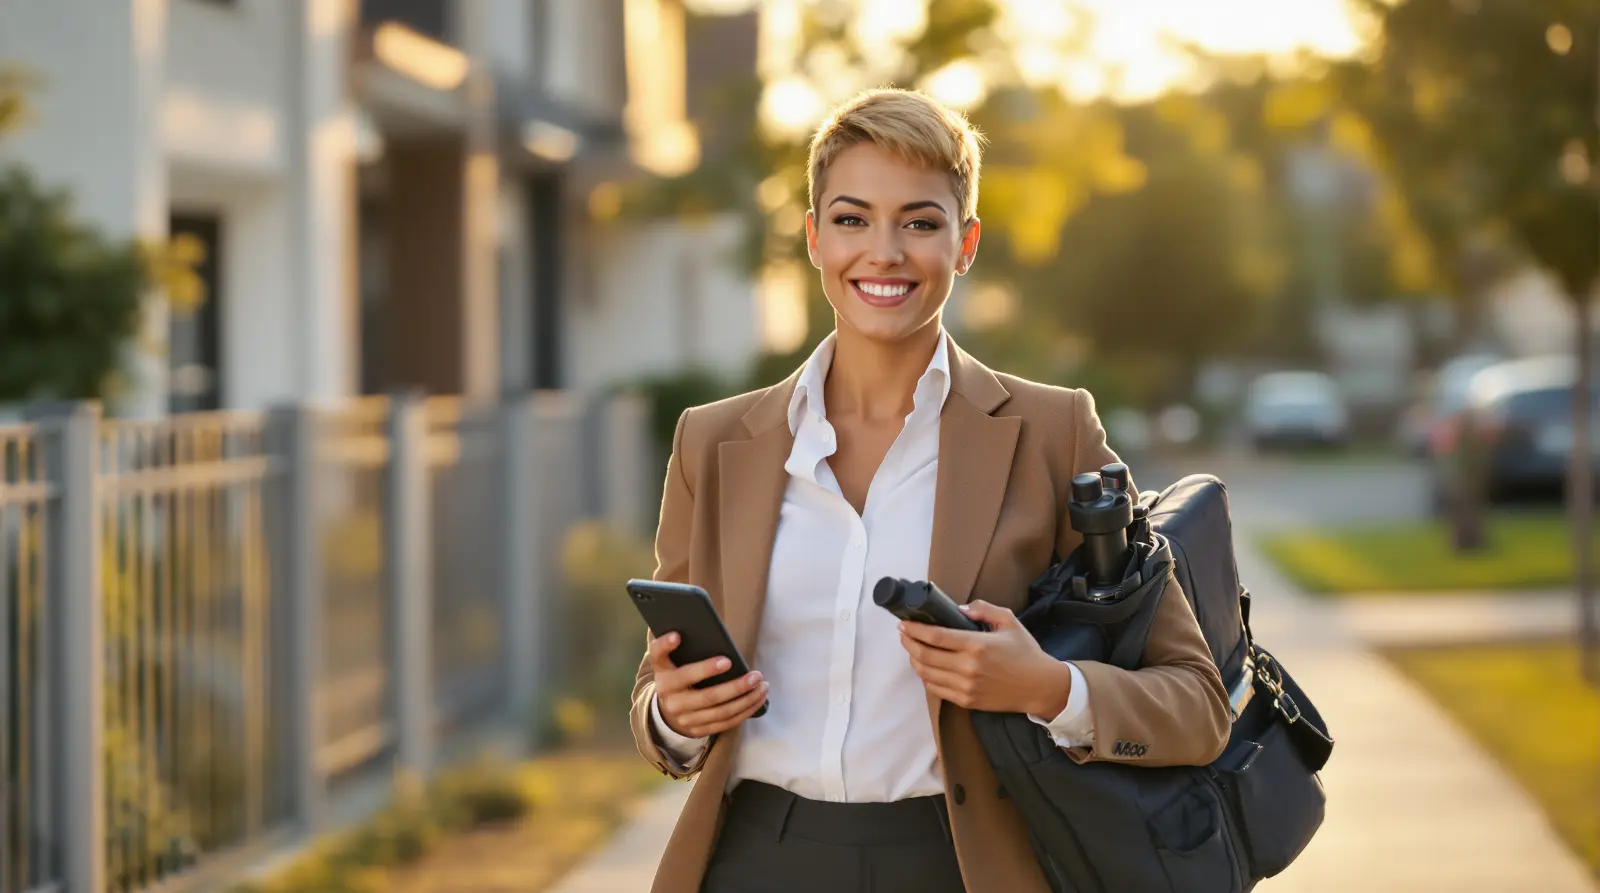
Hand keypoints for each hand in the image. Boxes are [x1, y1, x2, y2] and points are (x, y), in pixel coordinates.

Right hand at [649, 632, 768, 738]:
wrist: (667, 708)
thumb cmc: (678, 675)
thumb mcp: (672, 661)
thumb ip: (679, 645)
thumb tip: (694, 623)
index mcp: (664, 675)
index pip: (659, 657)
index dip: (666, 646)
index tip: (678, 635)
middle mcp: (671, 699)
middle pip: (706, 696)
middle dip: (734, 686)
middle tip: (755, 675)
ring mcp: (684, 718)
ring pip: (721, 711)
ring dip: (746, 699)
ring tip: (762, 685)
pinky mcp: (698, 729)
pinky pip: (726, 722)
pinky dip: (745, 710)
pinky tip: (758, 698)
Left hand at [898, 600, 1072, 717]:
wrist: (1039, 687)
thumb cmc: (1025, 653)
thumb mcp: (1009, 622)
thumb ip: (984, 609)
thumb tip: (959, 608)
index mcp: (977, 645)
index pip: (935, 636)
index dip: (915, 629)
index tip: (903, 623)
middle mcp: (968, 667)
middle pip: (925, 655)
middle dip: (908, 643)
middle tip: (903, 634)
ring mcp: (965, 686)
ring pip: (927, 674)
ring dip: (913, 660)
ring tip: (911, 649)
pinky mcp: (966, 701)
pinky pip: (936, 689)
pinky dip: (925, 677)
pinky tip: (925, 667)